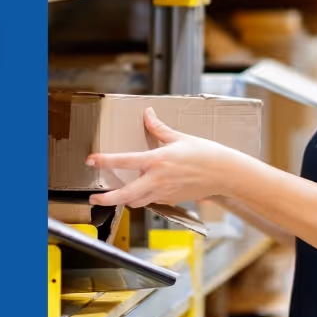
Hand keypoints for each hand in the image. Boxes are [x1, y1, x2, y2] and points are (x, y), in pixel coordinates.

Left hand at [86, 108, 239, 206]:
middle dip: (107, 199)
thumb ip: (159, 128)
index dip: (105, 161)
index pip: (124, 161)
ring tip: (116, 196)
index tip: (91, 160)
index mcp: (157, 161)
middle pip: (125, 195)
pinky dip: (143, 199)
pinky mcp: (171, 200)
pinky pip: (151, 202)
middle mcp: (157, 179)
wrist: (224, 173)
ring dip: (125, 200)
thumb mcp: (180, 137)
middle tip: (94, 199)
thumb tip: (147, 114)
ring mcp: (164, 193)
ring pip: (136, 202)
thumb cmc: (205, 154)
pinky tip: (143, 192)